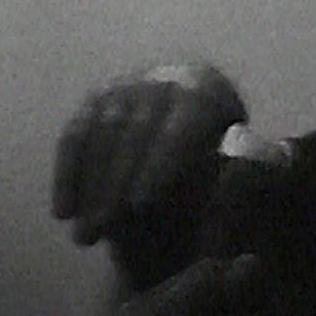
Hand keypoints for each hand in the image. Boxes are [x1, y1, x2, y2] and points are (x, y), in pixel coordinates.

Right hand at [52, 64, 247, 272]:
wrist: (200, 135)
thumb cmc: (231, 163)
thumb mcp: (253, 165)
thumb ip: (252, 171)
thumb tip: (242, 167)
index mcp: (206, 90)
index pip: (179, 126)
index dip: (159, 163)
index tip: (140, 205)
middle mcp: (163, 79)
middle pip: (134, 129)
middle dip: (115, 182)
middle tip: (103, 230)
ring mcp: (125, 86)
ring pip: (99, 132)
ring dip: (88, 185)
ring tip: (85, 236)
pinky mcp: (95, 100)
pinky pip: (75, 135)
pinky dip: (67, 174)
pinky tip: (62, 213)